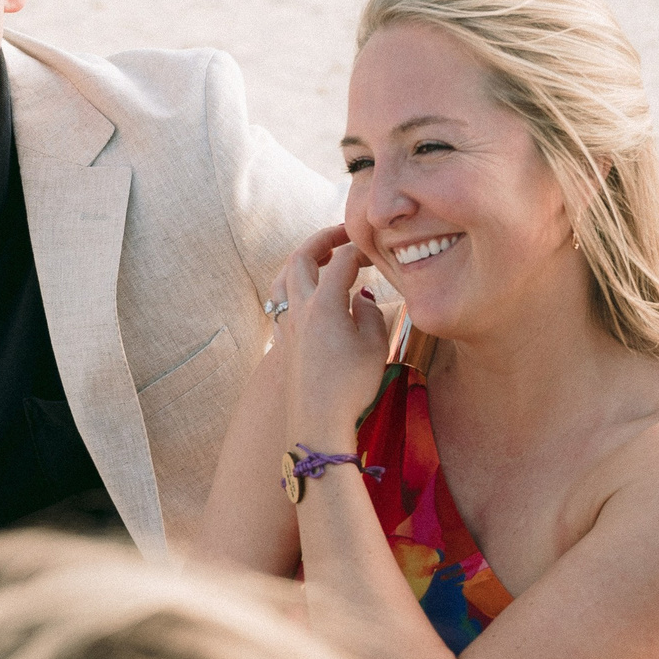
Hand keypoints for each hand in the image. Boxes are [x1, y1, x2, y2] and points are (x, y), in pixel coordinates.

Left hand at [268, 225, 391, 448]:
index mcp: (324, 304)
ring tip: (319, 258)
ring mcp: (287, 326)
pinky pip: (280, 303)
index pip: (342, 260)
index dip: (361, 249)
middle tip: (342, 235)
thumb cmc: (350, 387)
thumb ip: (371, 314)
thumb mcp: (375, 347)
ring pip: (283, 278)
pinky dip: (293, 288)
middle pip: (301, 258)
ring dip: (301, 261)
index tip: (378, 252)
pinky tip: (307, 296)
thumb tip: (362, 298)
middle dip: (321, 240)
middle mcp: (300, 309)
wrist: (316, 423)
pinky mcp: (282, 343)